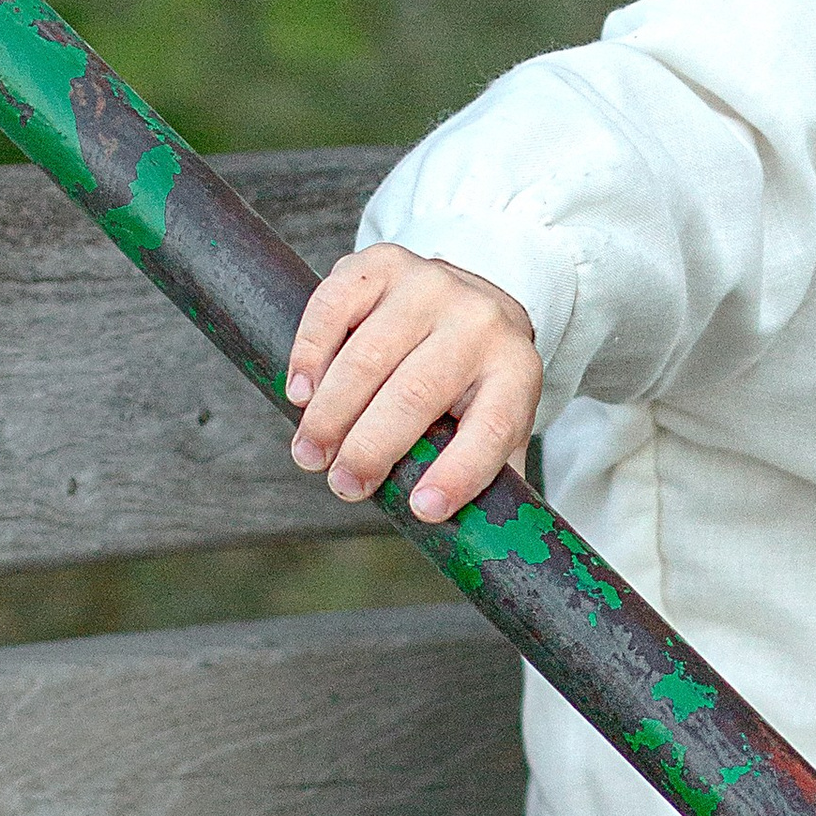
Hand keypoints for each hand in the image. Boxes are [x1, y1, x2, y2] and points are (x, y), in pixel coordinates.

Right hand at [286, 244, 542, 526]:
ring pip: (369, 356)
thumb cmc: (476, 382)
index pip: (494, 428)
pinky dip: (311, 353)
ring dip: (331, 413)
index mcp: (516, 370)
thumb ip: (491, 476)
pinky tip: (299, 393)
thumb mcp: (498, 421)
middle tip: (340, 485)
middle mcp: (479, 321)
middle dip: (371, 448)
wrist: (470, 296)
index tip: (422, 511)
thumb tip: (480, 551)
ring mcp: (429, 285)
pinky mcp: (381, 263)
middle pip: (418, 394)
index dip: (459, 473)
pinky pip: (334, 306)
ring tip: (309, 454)